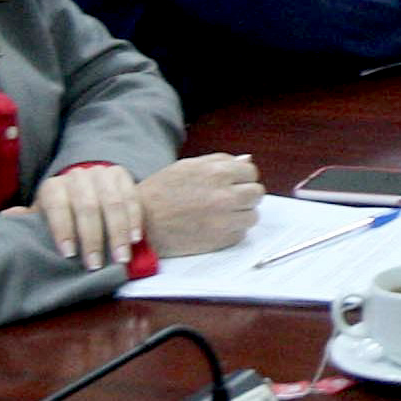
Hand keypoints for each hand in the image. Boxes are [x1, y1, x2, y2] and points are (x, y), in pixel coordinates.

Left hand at [24, 161, 140, 268]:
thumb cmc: (63, 213)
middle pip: (87, 206)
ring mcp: (101, 174)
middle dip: (92, 238)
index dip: (63, 229)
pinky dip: (135, 219)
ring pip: (112, 203)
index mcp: (54, 187)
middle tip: (96, 265)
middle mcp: (77, 176)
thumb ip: (29, 219)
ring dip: (118, 232)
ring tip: (121, 258)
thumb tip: (6, 217)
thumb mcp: (44, 217)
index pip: (57, 205)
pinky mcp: (122, 175)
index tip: (69, 254)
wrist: (88, 191)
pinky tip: (136, 239)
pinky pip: (131, 197)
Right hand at [137, 152, 263, 255]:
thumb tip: (247, 160)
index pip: (251, 173)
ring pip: (252, 216)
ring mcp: (225, 220)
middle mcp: (225, 196)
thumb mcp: (187, 166)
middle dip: (245, 195)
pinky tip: (213, 226)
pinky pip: (241, 234)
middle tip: (229, 199)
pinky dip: (232, 231)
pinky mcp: (221, 240)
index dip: (242, 177)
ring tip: (220, 214)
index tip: (234, 183)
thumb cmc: (161, 192)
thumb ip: (220, 161)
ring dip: (241, 214)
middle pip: (257, 194)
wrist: (143, 223)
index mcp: (217, 173)